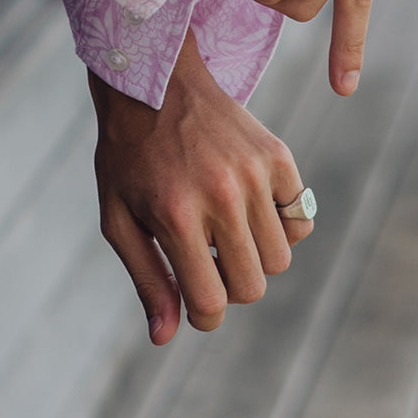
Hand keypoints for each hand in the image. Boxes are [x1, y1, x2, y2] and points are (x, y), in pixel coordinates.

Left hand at [88, 34, 312, 344]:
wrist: (153, 80)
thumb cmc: (127, 154)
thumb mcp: (118, 216)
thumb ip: (146, 278)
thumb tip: (166, 337)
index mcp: (176, 215)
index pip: (211, 302)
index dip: (204, 315)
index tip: (195, 302)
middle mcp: (220, 195)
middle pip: (252, 287)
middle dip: (228, 285)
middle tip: (205, 256)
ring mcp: (253, 173)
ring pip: (279, 259)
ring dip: (253, 256)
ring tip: (222, 226)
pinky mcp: (276, 155)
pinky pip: (300, 218)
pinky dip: (280, 224)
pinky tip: (247, 204)